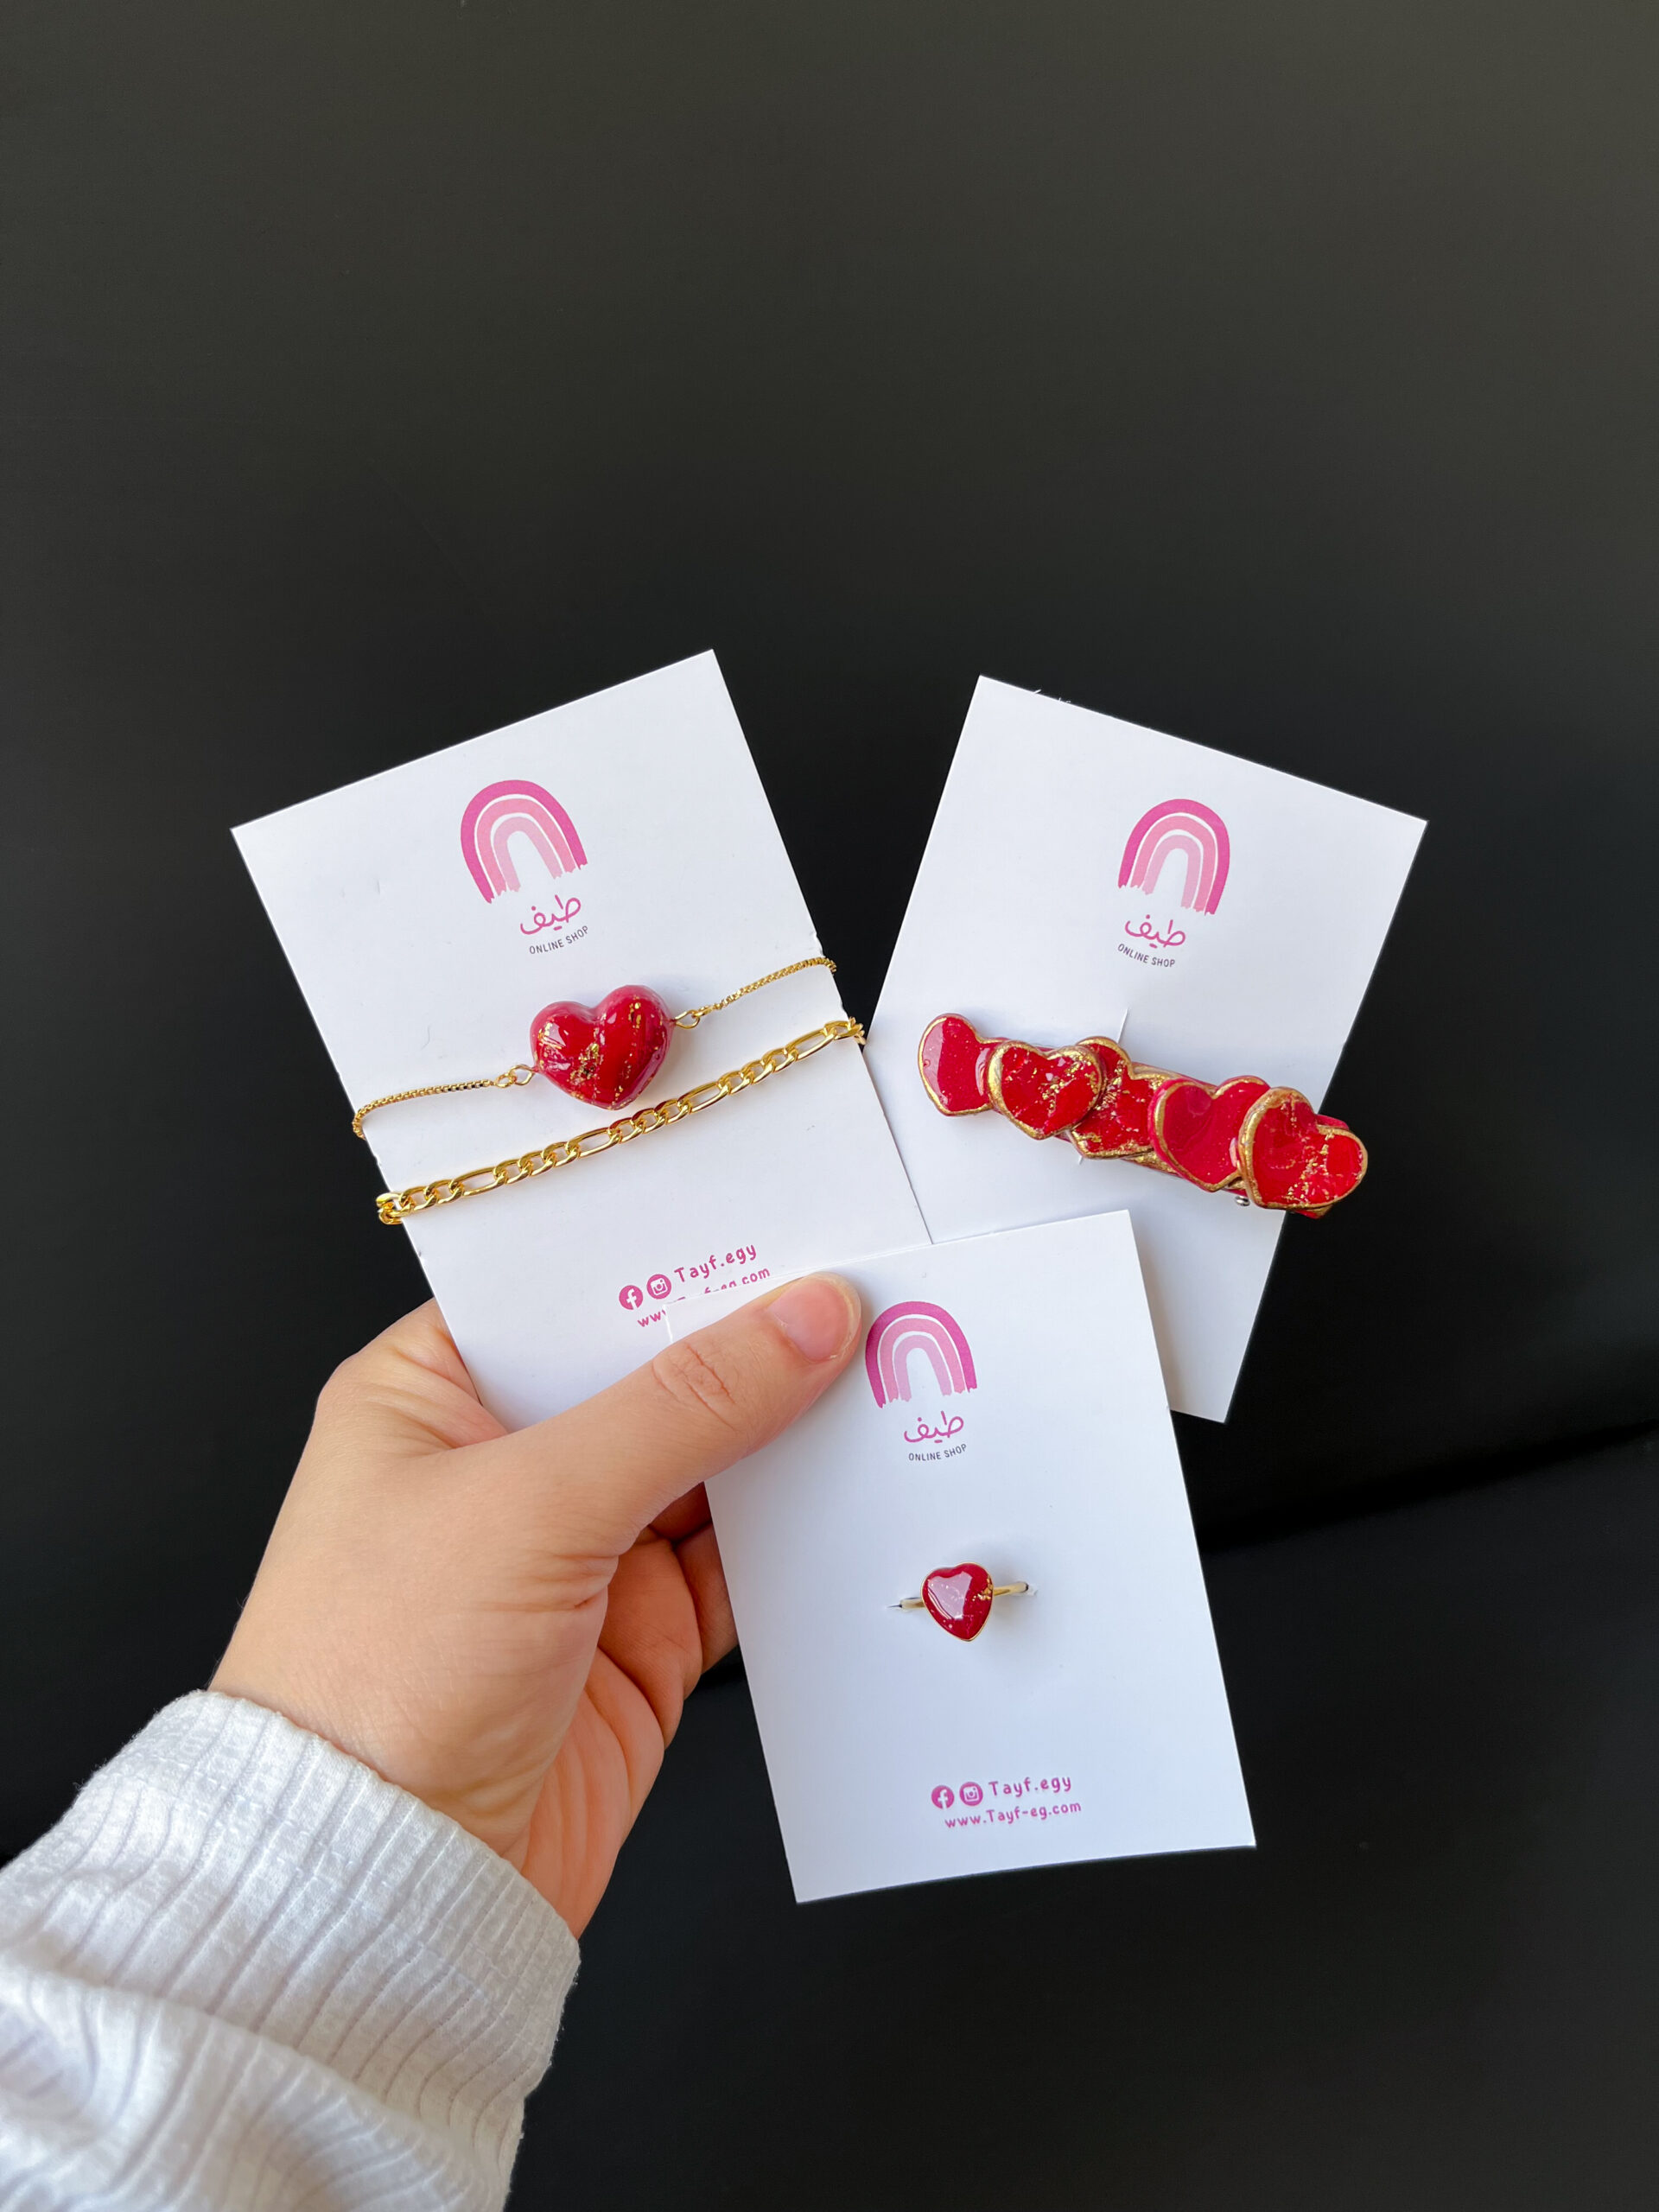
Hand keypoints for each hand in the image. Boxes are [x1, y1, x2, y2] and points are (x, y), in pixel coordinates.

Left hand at [211, 1276, 860, 1933]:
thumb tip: (805, 1317)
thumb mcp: (532, 1506)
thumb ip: (684, 1404)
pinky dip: (801, 1532)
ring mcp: (575, 1554)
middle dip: (752, 1342)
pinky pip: (740, 1562)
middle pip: (650, 1372)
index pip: (569, 1291)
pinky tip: (864, 1486)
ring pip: (710, 1465)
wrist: (379, 1891)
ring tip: (893, 1371)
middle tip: (865, 1284)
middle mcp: (501, 1464)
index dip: (675, 1256)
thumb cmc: (379, 1680)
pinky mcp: (637, 1639)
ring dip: (791, 1435)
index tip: (784, 1217)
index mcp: (429, 1394)